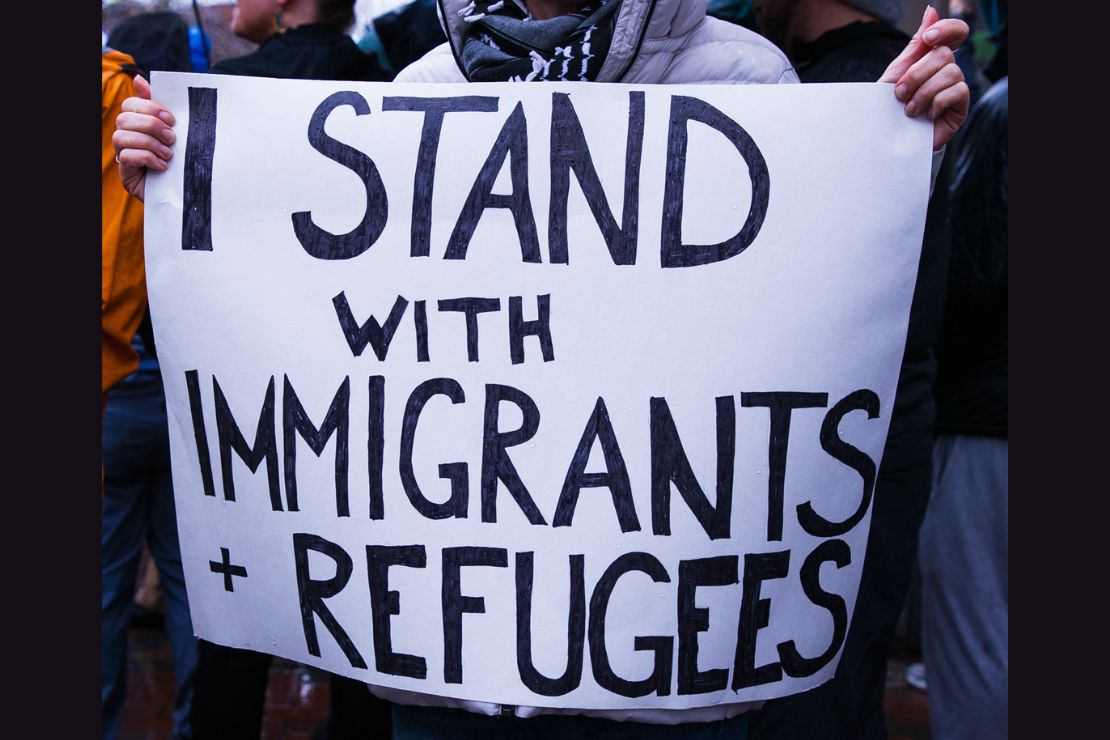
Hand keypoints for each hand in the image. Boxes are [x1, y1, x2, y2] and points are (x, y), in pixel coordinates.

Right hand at [111, 75, 176, 201]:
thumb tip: (139, 79)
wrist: (187, 191)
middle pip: (124, 119)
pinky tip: (163, 166)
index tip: (171, 119)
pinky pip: (126, 157)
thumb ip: (160, 108)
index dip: (149, 108)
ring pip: (121, 137)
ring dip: (149, 143)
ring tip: (169, 154)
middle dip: (150, 125)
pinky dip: (147, 158)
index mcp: (137, 124)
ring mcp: (124, 156)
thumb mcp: (176, 132)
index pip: (130, 105)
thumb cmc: (181, 159)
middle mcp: (126, 137)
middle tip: (172, 138)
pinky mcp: (126, 174)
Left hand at [879, 5, 969, 150]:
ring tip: (909, 109)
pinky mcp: (960, 107)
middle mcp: (948, 70)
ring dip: (923, 92)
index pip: (955, 33)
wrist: (887, 137)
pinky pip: (957, 92)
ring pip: (950, 73)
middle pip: (944, 55)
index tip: (929, 38)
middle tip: (900, 93)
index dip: (947, 29)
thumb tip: (931, 11)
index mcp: (934, 58)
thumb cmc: (890, 105)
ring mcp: (956, 88)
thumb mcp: (898, 71)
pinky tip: (926, 115)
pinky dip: (937, 102)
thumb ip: (916, 43)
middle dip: (917, 74)